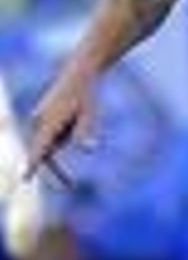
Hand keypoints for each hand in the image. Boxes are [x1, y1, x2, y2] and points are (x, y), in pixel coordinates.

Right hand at [26, 66, 96, 181]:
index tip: (24, 178)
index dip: (33, 164)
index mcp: (50, 121)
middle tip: (71, 185)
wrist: (79, 73)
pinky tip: (73, 112)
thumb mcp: (90, 114)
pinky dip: (63, 133)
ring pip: (51, 143)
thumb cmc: (87, 96)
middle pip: (45, 153)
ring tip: (79, 115)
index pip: (40, 148)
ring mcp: (38, 120)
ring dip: (65, 139)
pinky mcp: (41, 119)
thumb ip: (86, 133)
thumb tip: (90, 150)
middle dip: (58, 169)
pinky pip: (52, 136)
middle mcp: (39, 121)